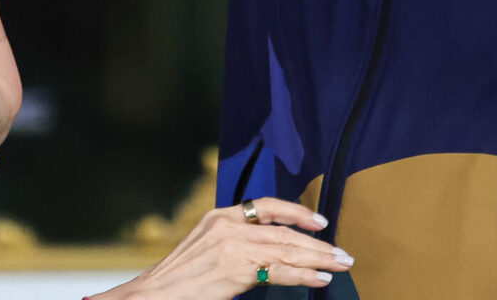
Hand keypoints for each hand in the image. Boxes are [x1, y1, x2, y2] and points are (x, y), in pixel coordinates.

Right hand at [90, 198, 354, 299]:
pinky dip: (303, 274)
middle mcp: (227, 224)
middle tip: (343, 253)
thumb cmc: (180, 281)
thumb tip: (272, 255)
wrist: (153, 295)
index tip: (319, 222)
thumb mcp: (207, 251)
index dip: (297, 212)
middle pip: (283, 231)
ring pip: (285, 248)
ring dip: (317, 258)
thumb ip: (237, 246)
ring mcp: (231, 245)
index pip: (266, 205)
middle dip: (316, 243)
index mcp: (219, 216)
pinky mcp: (235, 267)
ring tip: (339, 264)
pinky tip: (319, 278)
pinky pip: (278, 269)